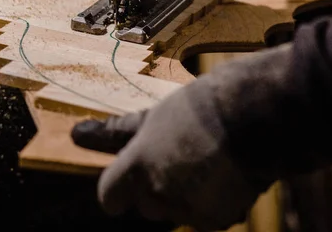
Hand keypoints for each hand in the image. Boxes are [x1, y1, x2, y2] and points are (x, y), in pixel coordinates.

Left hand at [72, 45, 292, 230]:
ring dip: (183, 197)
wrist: (255, 117)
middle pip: (144, 205)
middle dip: (155, 189)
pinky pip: (205, 217)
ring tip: (205, 163)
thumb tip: (76, 134)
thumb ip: (117, 133)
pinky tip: (224, 175)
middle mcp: (158, 193)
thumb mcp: (154, 115)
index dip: (117, 189)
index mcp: (137, 166)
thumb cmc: (201, 109)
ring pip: (175, 212)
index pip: (109, 197)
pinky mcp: (218, 220)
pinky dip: (212, 203)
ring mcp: (188, 210)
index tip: (126, 181)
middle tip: (178, 159)